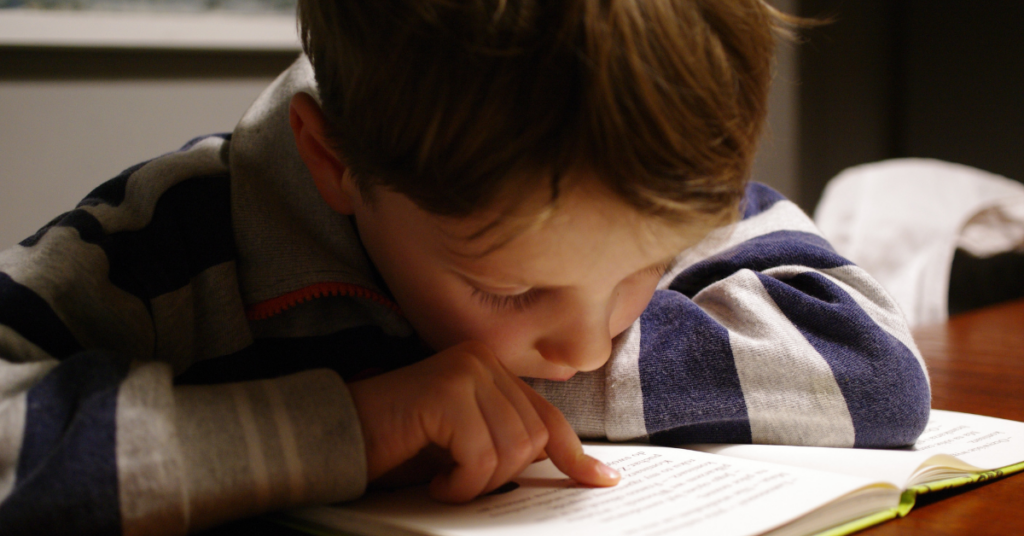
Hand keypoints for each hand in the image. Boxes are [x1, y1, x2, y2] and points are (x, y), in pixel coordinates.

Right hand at [347, 341, 619, 501]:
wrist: (335, 437)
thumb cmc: (397, 446)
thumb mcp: (464, 444)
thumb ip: (507, 441)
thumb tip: (567, 467)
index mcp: (491, 369)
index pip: (547, 416)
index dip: (576, 455)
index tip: (602, 480)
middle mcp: (482, 361)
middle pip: (532, 439)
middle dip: (503, 477)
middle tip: (461, 483)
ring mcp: (466, 371)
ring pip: (512, 450)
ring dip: (478, 483)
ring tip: (444, 480)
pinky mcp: (447, 392)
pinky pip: (481, 457)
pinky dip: (460, 484)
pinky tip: (434, 481)